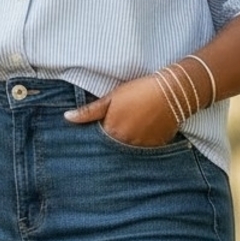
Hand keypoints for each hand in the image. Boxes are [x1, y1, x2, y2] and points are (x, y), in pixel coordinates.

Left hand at [64, 73, 179, 146]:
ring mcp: (142, 147)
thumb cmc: (139, 91)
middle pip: (113, 146)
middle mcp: (125, 144)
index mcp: (112, 132)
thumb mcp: (111, 98)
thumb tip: (67, 118)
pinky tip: (146, 127)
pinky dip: (143, 141)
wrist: (172, 92)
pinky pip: (145, 149)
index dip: (99, 132)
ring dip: (129, 140)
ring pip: (129, 148)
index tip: (104, 124)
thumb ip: (89, 111)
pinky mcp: (157, 147)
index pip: (98, 140)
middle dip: (114, 138)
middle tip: (123, 122)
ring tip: (136, 123)